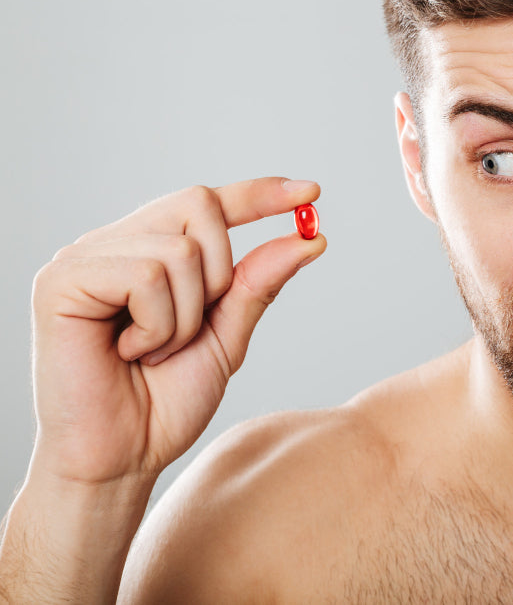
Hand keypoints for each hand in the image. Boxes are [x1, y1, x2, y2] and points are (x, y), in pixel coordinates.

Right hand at [28, 177, 326, 484]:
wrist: (120, 459)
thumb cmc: (164, 403)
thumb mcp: (227, 337)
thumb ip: (258, 285)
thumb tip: (310, 238)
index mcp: (149, 251)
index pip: (208, 203)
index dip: (259, 194)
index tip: (312, 191)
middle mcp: (115, 243)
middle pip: (199, 205)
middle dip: (219, 273)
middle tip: (192, 326)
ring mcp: (84, 257)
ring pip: (179, 250)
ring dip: (186, 315)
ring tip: (152, 350)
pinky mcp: (62, 280)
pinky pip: (146, 276)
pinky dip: (157, 325)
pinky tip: (128, 351)